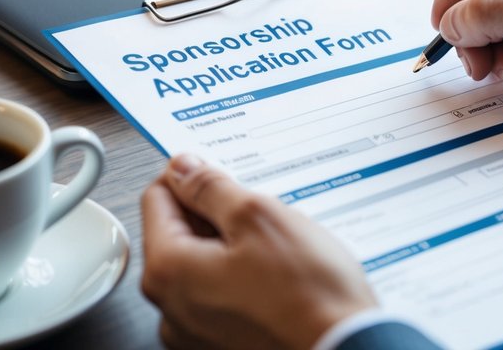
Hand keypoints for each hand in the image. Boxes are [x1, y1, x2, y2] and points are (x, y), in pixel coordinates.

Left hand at [141, 155, 377, 349]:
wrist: (344, 349)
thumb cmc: (307, 294)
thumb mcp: (258, 216)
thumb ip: (210, 188)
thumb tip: (184, 170)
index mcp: (168, 271)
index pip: (157, 199)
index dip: (191, 177)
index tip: (221, 174)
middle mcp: (172, 308)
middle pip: (179, 235)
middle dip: (216, 215)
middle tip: (260, 213)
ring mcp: (196, 332)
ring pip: (203, 265)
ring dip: (233, 247)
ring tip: (276, 249)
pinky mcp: (222, 344)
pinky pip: (221, 296)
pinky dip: (243, 279)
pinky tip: (277, 278)